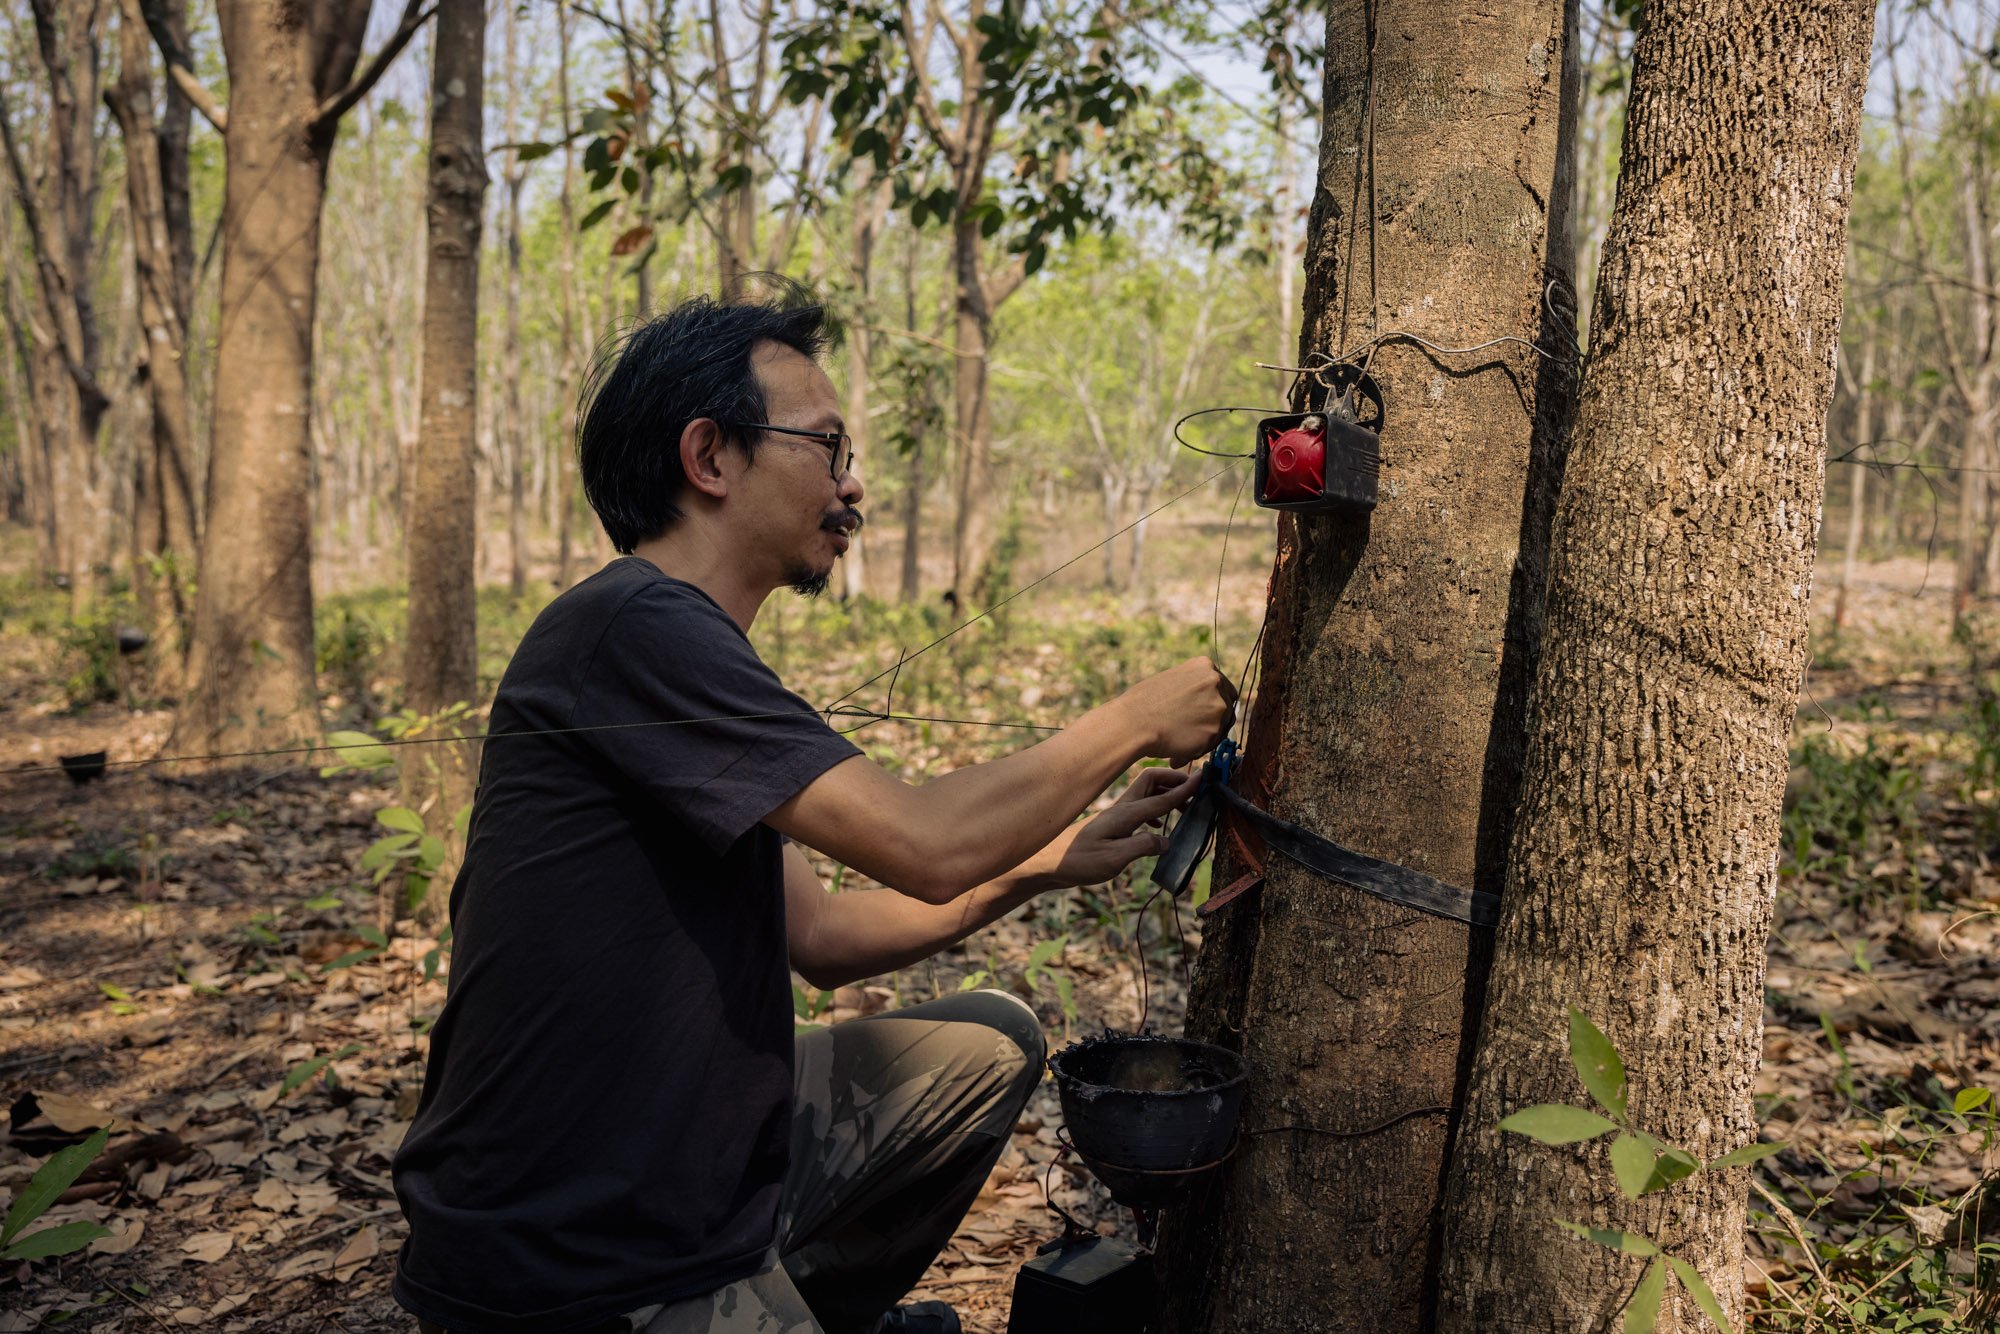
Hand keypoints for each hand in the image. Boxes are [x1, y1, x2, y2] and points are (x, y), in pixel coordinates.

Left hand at [1041, 766, 1202, 888]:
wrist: (1049, 862)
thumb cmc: (1078, 861)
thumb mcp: (1113, 859)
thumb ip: (1141, 847)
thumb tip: (1166, 841)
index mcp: (1125, 815)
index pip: (1161, 798)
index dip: (1183, 790)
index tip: (1202, 779)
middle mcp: (1122, 808)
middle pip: (1152, 781)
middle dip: (1174, 781)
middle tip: (1194, 790)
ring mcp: (1116, 814)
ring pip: (1146, 793)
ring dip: (1166, 795)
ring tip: (1183, 809)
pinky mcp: (1112, 823)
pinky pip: (1140, 808)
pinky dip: (1155, 811)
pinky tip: (1157, 829)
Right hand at [1120, 657, 1236, 764]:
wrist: (1133, 723)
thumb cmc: (1143, 704)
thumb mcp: (1172, 681)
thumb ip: (1193, 688)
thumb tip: (1203, 704)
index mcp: (1205, 666)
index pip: (1223, 687)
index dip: (1212, 704)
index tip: (1201, 715)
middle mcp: (1216, 683)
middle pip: (1227, 707)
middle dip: (1213, 721)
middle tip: (1190, 732)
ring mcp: (1218, 707)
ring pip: (1220, 728)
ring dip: (1203, 739)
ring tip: (1176, 744)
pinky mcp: (1215, 731)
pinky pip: (1209, 746)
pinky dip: (1194, 753)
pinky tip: (1175, 754)